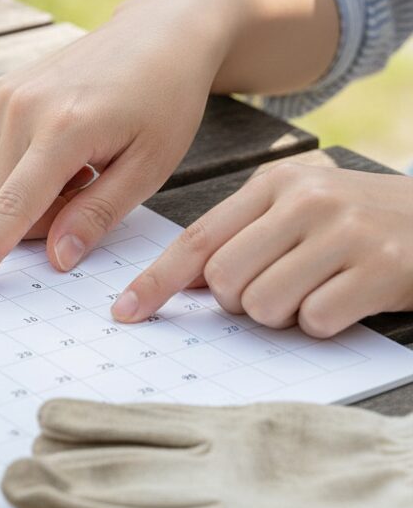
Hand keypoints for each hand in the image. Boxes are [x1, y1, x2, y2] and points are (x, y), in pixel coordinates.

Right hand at [0, 0, 238, 297]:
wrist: (158, 34)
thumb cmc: (165, 101)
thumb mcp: (150, 166)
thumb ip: (99, 213)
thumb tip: (56, 257)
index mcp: (66, 127)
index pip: (13, 205)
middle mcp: (23, 107)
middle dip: (36, 221)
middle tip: (89, 195)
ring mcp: (5, 95)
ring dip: (27, 196)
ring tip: (80, 168)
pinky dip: (19, 171)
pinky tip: (60, 152)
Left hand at [115, 162, 412, 335]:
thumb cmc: (361, 221)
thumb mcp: (300, 208)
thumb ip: (243, 235)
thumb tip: (185, 281)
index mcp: (275, 184)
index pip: (198, 239)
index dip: (157, 280)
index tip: (125, 311)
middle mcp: (305, 201)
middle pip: (224, 280)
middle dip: (239, 302)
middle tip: (280, 286)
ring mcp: (345, 232)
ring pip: (264, 306)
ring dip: (284, 315)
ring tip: (318, 288)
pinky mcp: (381, 269)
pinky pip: (316, 321)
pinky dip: (323, 323)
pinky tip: (348, 298)